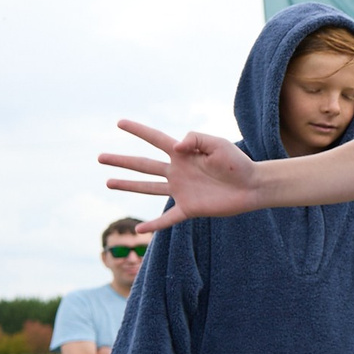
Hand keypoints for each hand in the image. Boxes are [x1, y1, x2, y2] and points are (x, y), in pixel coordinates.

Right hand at [101, 121, 265, 229]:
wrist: (253, 186)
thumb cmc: (237, 163)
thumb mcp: (218, 144)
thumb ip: (195, 139)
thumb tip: (176, 147)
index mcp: (183, 154)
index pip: (155, 139)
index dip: (138, 130)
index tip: (119, 122)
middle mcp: (177, 171)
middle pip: (143, 164)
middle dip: (121, 161)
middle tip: (100, 156)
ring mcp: (181, 190)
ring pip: (148, 188)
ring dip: (128, 185)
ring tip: (107, 182)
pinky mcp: (190, 208)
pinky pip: (167, 218)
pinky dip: (153, 225)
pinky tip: (138, 231)